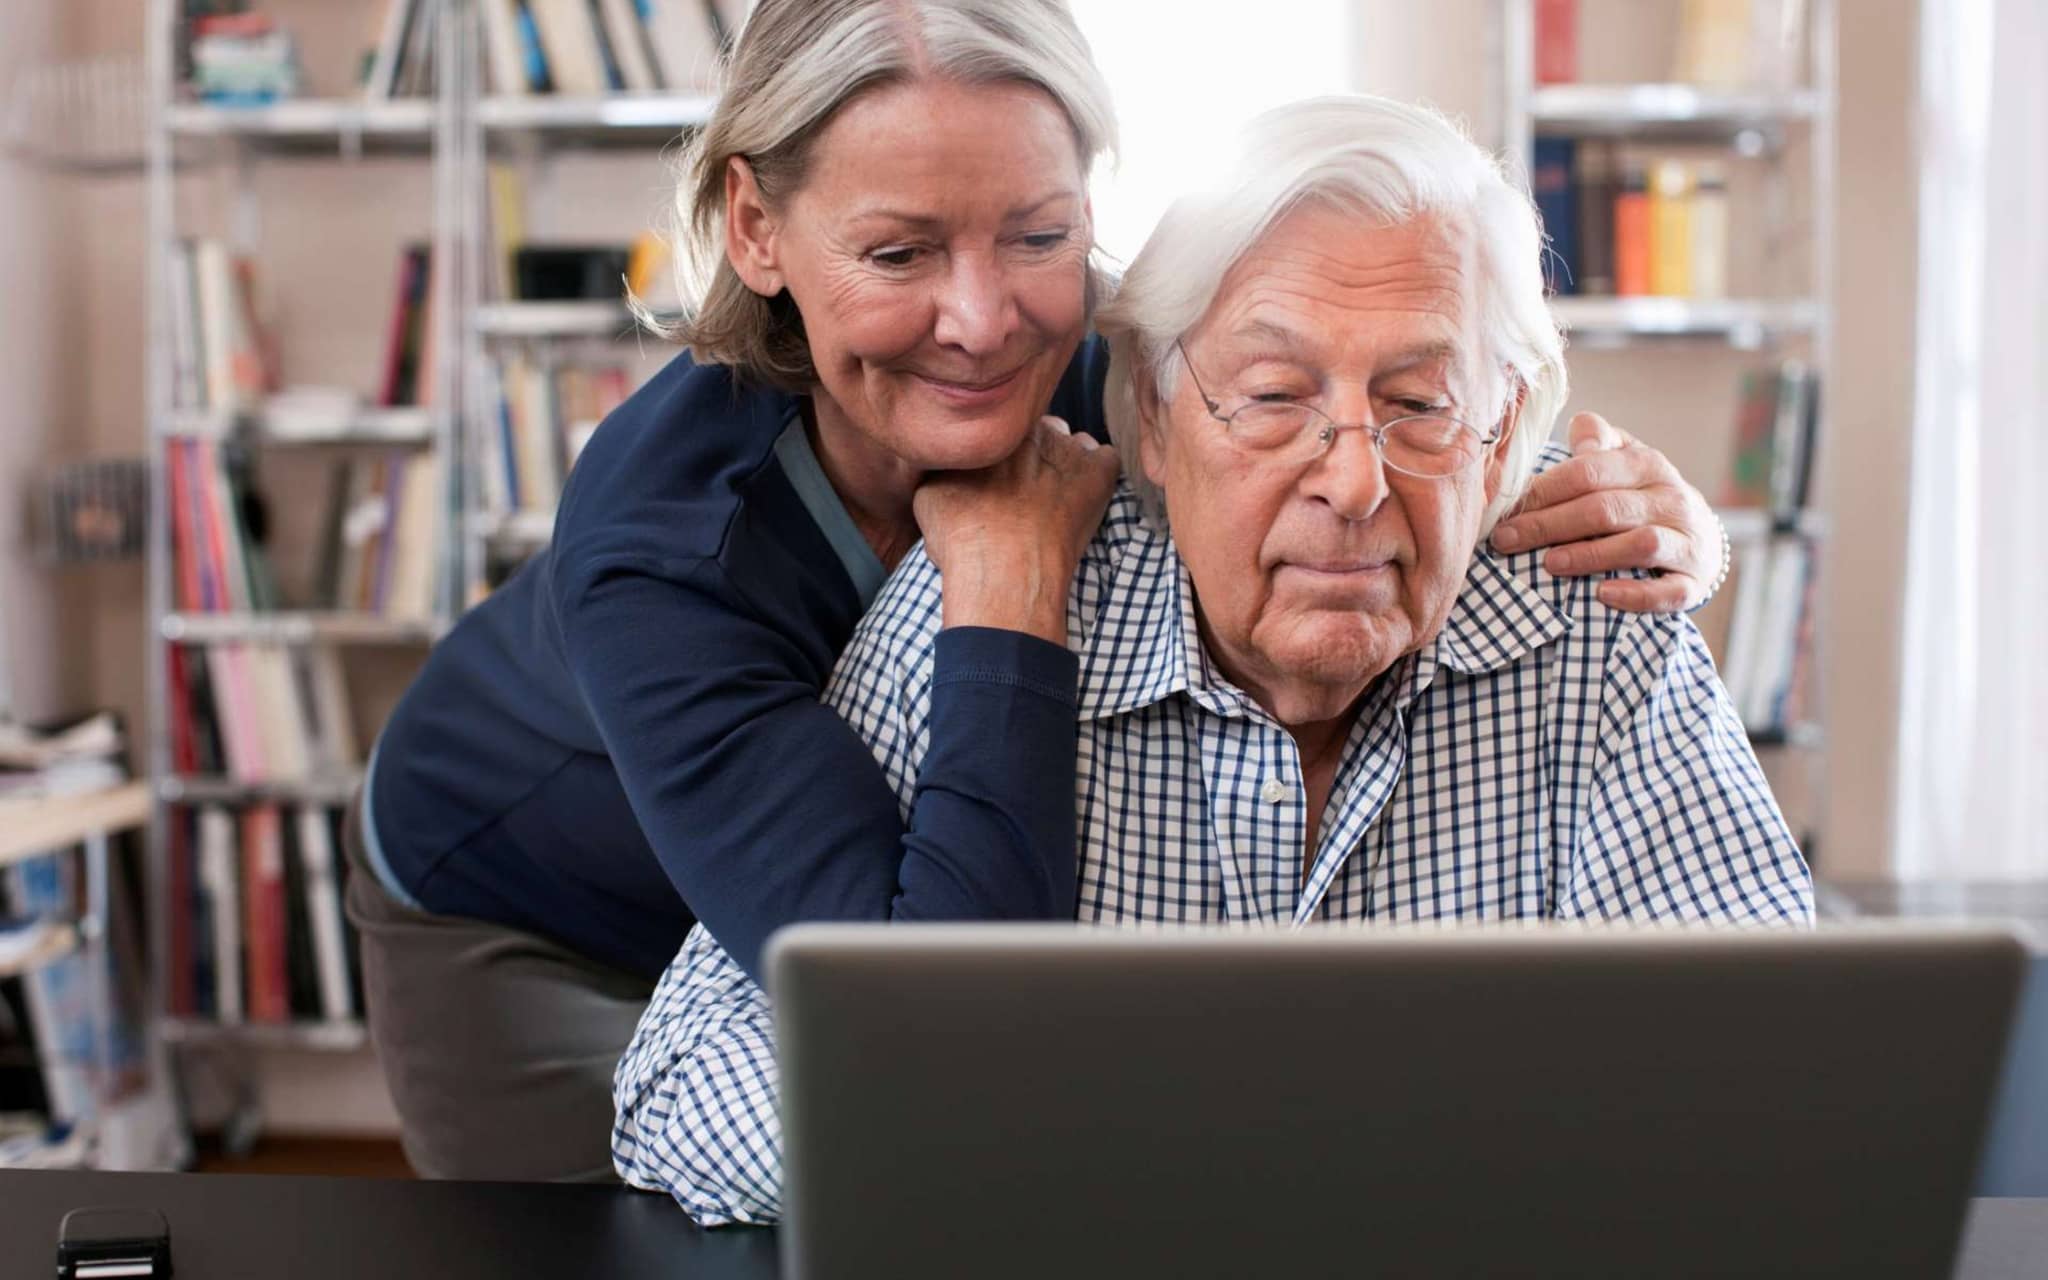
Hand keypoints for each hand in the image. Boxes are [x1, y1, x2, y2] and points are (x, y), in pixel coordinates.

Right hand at [914, 416, 1119, 644]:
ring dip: (1064, 462)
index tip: (999, 477)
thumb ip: (944, 467)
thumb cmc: (962, 536)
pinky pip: (1104, 459)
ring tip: (1052, 497)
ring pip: (1072, 443)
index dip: (1002, 453)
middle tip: (1022, 490)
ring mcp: (1070, 448)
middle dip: (1033, 454)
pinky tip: (1083, 497)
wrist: (1003, 568)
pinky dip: (1096, 474)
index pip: (1003, 428)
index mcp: (992, 430)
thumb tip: (946, 465)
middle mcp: (1032, 428)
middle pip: (1038, 431)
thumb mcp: (928, 492)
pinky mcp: (1099, 474)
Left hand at [1488, 413, 1722, 612]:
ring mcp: (1686, 541)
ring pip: (1640, 545)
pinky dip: (1637, 594)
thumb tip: (1576, 429)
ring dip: (1591, 555)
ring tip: (1549, 564)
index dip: (1543, 490)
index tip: (1503, 509)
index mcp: (1646, 464)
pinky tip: (1603, 594)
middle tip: (1506, 540)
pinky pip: (1670, 591)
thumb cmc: (1641, 495)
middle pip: (1606, 508)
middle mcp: (1670, 499)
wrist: (1701, 538)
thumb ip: (1596, 441)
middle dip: (1550, 524)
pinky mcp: (1694, 582)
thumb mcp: (1622, 459)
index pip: (1588, 472)